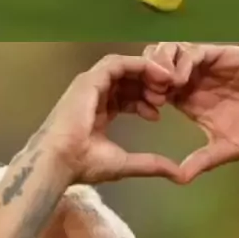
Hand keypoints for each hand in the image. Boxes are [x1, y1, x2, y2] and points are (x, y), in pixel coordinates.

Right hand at [37, 54, 181, 183]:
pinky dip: (139, 65)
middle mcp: (95, 94)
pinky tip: (156, 76)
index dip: (144, 102)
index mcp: (99, 111)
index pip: (126, 98)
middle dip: (149, 85)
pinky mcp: (90, 78)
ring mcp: (91, 84)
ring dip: (146, 73)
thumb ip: (151, 164)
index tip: (159, 113)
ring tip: (165, 85)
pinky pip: (118, 63)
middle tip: (167, 95)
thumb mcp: (124, 162)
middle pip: (127, 80)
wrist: (60, 161)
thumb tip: (179, 174)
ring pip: (124, 68)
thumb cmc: (84, 163)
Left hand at [144, 43, 238, 181]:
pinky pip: (196, 51)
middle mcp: (196, 78)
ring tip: (163, 87)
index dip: (147, 94)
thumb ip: (204, 160)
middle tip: (151, 94)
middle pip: (158, 63)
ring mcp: (209, 64)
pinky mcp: (223, 54)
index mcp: (191, 99)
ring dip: (162, 65)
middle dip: (148, 74)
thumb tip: (178, 179)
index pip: (157, 87)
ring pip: (173, 51)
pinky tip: (180, 79)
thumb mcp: (228, 148)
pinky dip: (183, 62)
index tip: (147, 111)